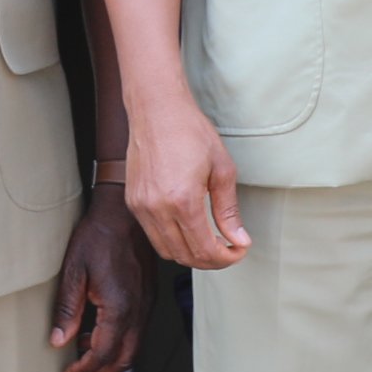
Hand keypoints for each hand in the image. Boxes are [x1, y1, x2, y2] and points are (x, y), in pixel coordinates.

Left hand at [50, 191, 148, 371]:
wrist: (124, 212)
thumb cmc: (100, 235)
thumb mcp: (74, 271)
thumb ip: (67, 309)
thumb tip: (59, 340)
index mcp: (120, 306)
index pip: (104, 353)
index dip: (86, 369)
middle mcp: (139, 309)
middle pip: (124, 358)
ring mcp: (147, 303)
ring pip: (134, 347)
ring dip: (111, 360)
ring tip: (86, 359)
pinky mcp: (148, 297)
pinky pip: (138, 331)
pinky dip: (120, 343)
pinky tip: (100, 335)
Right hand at [126, 93, 245, 270]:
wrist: (157, 110)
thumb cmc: (190, 132)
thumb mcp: (222, 169)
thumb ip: (229, 210)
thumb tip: (238, 239)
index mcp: (182, 200)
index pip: (204, 249)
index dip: (226, 258)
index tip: (239, 250)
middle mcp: (157, 208)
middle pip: (184, 256)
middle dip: (211, 261)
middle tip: (229, 251)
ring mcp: (141, 207)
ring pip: (166, 251)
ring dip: (190, 255)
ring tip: (211, 244)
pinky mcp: (132, 202)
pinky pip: (153, 235)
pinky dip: (172, 241)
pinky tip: (189, 230)